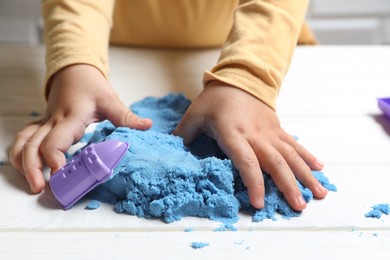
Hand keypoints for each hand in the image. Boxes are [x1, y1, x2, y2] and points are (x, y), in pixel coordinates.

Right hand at [10, 64, 151, 192]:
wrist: (74, 71)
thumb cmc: (91, 86)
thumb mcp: (110, 99)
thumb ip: (126, 116)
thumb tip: (147, 126)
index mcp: (71, 117)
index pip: (56, 139)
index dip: (54, 157)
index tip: (59, 173)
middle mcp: (54, 121)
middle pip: (33, 145)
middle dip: (33, 168)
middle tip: (41, 188)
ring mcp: (45, 123)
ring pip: (24, 142)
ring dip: (22, 163)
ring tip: (30, 183)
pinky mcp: (42, 125)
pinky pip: (25, 138)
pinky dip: (20, 153)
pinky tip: (23, 168)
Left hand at [173, 82, 326, 210]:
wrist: (239, 78)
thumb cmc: (213, 100)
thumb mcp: (194, 115)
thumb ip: (183, 136)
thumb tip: (168, 156)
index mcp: (233, 132)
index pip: (246, 160)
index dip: (253, 182)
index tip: (259, 203)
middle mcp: (255, 134)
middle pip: (275, 161)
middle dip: (288, 185)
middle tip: (299, 207)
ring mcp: (270, 132)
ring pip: (290, 155)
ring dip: (305, 175)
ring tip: (319, 194)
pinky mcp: (278, 129)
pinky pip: (294, 145)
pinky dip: (307, 157)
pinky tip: (320, 169)